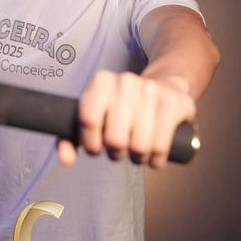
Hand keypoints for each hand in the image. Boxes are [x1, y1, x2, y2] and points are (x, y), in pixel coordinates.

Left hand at [57, 70, 195, 168]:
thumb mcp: (93, 116)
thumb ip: (70, 138)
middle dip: (115, 152)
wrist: (163, 86)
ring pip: (140, 145)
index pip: (88, 118)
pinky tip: (153, 154)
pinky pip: (161, 146)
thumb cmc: (122, 108)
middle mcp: (126, 81)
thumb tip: (65, 159)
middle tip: (119, 148)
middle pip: (115, 138)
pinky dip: (156, 159)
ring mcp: (152, 90)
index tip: (95, 147)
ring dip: (137, 157)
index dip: (90, 142)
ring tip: (136, 150)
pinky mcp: (174, 103)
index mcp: (101, 81)